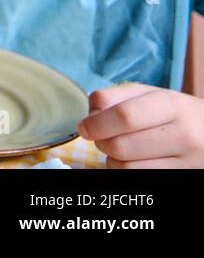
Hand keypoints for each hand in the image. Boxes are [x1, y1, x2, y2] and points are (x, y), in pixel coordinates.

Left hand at [79, 82, 203, 167]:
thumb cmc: (174, 111)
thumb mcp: (150, 94)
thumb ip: (116, 96)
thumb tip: (90, 113)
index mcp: (171, 104)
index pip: (125, 116)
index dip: (97, 123)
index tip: (83, 127)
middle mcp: (183, 133)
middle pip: (122, 145)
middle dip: (100, 141)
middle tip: (97, 136)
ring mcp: (187, 160)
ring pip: (127, 166)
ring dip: (110, 158)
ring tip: (114, 146)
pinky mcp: (183, 176)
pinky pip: (138, 176)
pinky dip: (123, 169)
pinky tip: (127, 159)